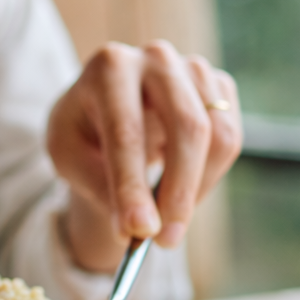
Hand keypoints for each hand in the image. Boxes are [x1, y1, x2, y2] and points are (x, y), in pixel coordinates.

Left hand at [46, 41, 242, 272]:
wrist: (106, 108)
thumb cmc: (83, 134)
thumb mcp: (69, 158)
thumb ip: (98, 187)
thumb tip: (140, 228)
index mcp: (109, 67)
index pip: (126, 133)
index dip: (132, 186)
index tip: (139, 231)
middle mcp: (156, 58)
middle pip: (187, 128)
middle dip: (177, 193)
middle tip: (164, 241)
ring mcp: (193, 68)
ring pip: (217, 137)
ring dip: (196, 190)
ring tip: (168, 221)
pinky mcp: (219, 85)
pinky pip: (230, 139)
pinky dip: (209, 177)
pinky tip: (180, 190)